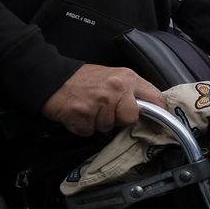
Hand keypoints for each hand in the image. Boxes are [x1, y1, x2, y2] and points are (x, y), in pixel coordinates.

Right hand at [41, 64, 166, 136]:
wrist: (51, 77)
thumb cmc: (83, 79)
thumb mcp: (113, 76)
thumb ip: (131, 90)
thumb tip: (148, 109)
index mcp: (127, 78)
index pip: (154, 98)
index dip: (158, 114)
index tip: (157, 124)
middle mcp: (115, 89)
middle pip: (131, 118)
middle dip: (119, 119)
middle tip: (106, 109)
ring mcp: (98, 103)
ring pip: (108, 127)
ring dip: (98, 123)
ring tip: (89, 108)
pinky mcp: (82, 115)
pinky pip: (90, 132)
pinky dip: (83, 127)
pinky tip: (79, 114)